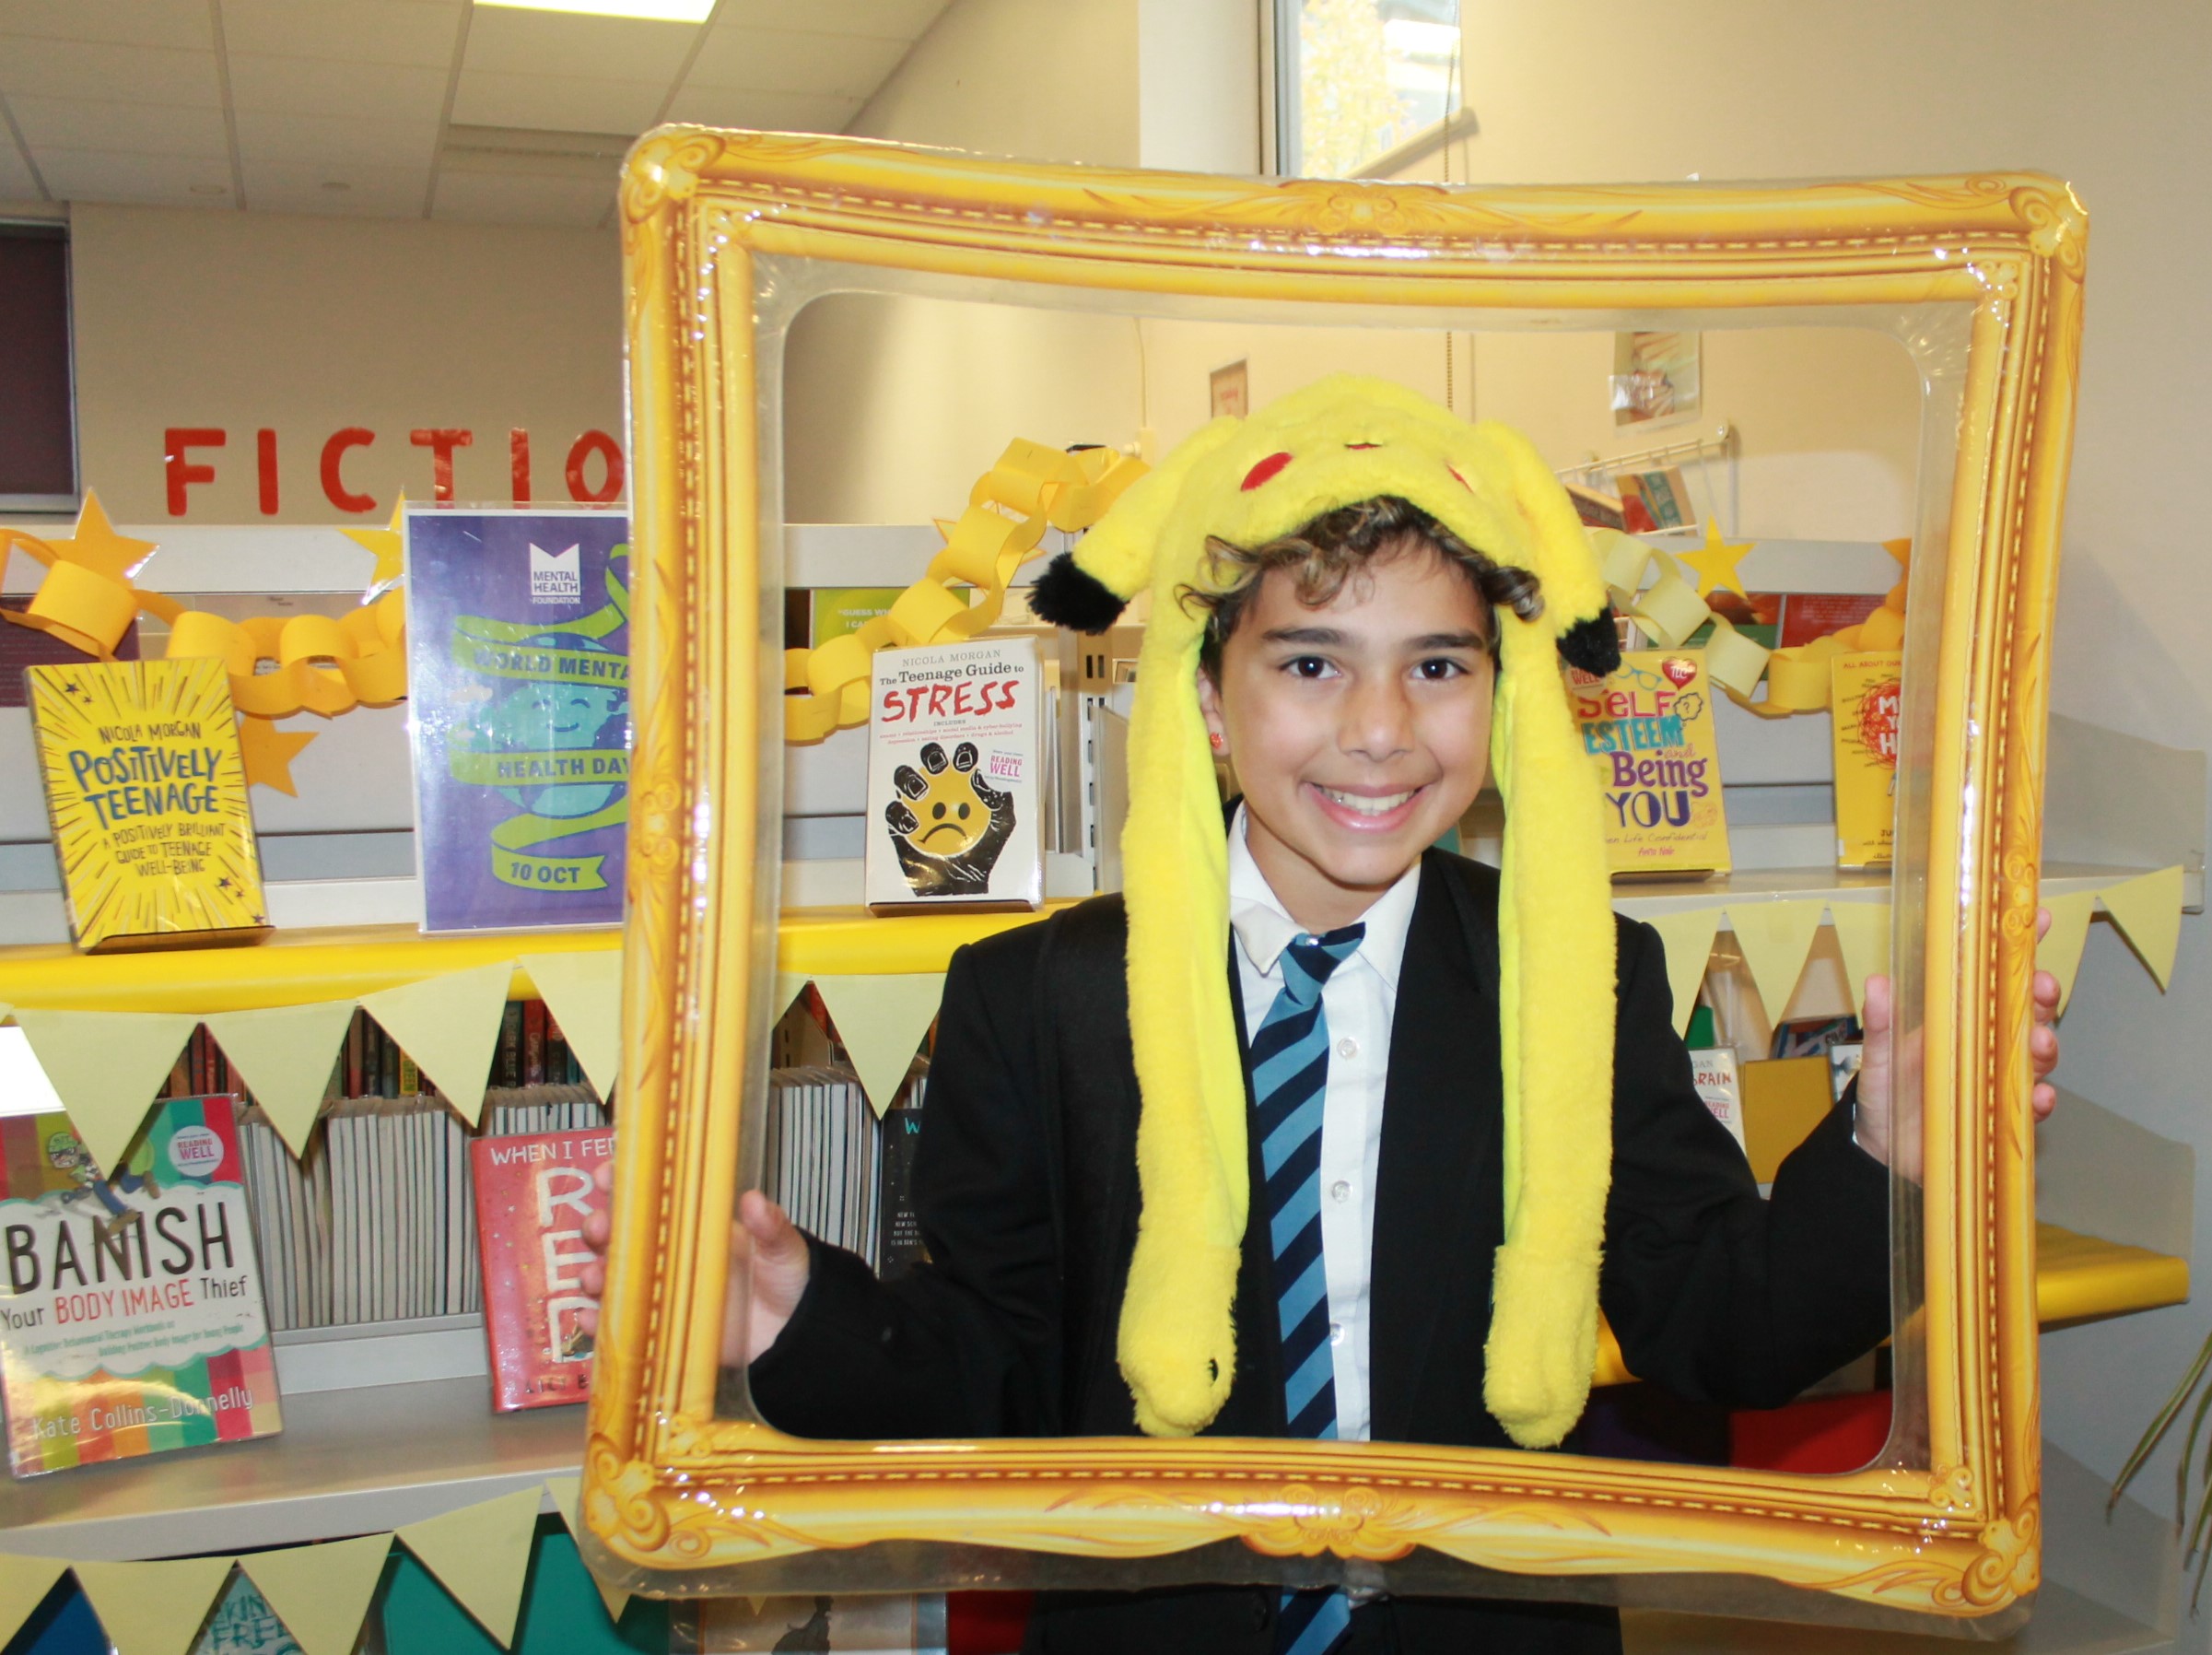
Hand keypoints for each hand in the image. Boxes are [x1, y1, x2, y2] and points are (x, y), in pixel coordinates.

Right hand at [576, 1165, 812, 1367]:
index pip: (649, 1197)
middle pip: (619, 1236)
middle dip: (600, 1228)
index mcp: (693, 1226)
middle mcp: (669, 1256)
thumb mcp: (781, 1247)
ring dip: (594, 1273)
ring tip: (593, 1277)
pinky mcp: (661, 1329)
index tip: (605, 1174)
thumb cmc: (785, 1278)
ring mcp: (661, 1292)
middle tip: (600, 1228)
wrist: (795, 1332)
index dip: (622, 1183)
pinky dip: (600, 1322)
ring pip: (612, 1278)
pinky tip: (590, 1318)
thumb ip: (769, 1226)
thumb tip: (754, 1201)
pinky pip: (621, 1325)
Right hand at [886, 740, 1019, 896]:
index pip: (961, 756)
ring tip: (921, 792)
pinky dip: (900, 814)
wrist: (964, 886)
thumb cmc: (986, 852)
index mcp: (964, 782)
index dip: (963, 752)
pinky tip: (913, 824)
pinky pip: (892, 813)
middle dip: (931, 754)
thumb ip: (997, 797)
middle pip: (929, 758)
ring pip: (903, 778)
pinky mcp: (898, 825)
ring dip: (909, 778)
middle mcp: (938, 787)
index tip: (966, 762)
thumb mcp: (1003, 824)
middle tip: (938, 766)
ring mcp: (916, 804)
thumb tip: (979, 774)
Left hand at [1852, 905, 2061, 1179]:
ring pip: (2035, 1055)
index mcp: (1959, 1019)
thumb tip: (1876, 983)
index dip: (2020, 947)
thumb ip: (1880, 1025)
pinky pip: (2029, 1106)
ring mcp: (1998, 1079)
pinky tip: (2038, 1097)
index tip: (2037, 920)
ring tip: (2040, 1043)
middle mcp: (1986, 1045)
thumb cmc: (1885, 1094)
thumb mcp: (1877, 1058)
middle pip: (2027, 1013)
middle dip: (2041, 997)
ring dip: (2045, 1046)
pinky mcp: (2002, 1116)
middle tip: (2042, 987)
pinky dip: (2038, 1101)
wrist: (1883, 1153)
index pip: (1995, 977)